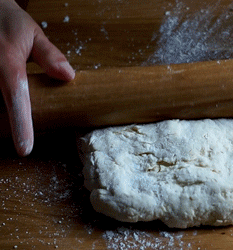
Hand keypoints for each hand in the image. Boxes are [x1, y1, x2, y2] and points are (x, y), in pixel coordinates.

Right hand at [0, 0, 74, 155]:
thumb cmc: (8, 22)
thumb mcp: (32, 33)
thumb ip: (49, 56)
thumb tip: (69, 76)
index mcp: (6, 62)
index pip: (16, 96)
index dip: (21, 124)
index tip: (25, 148)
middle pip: (1, 106)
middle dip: (14, 120)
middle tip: (25, 135)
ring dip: (4, 112)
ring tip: (20, 122)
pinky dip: (1, 106)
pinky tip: (7, 107)